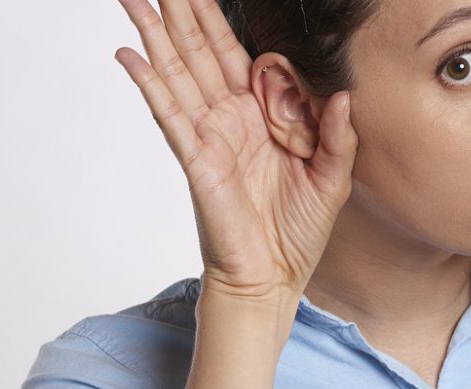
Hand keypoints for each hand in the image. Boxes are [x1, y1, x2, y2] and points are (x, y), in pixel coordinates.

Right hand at [112, 0, 357, 305]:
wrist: (273, 279)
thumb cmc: (298, 232)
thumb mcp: (334, 179)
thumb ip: (338, 136)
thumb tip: (342, 95)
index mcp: (260, 115)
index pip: (236, 54)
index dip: (219, 19)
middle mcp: (229, 118)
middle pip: (199, 50)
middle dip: (181, 11)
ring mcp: (208, 135)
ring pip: (177, 71)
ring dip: (155, 32)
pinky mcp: (195, 159)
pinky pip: (169, 114)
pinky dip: (149, 82)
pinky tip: (128, 53)